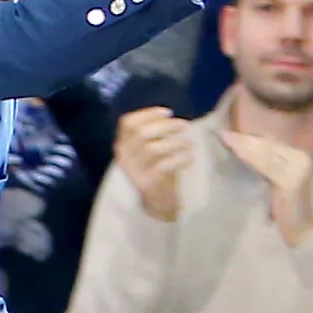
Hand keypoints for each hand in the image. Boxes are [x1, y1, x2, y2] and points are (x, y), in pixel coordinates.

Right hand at [113, 106, 194, 220]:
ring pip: (153, 149)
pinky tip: (190, 157)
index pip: (127, 123)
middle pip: (141, 133)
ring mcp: (134, 171)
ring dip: (176, 143)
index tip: (168, 112)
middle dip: (166, 125)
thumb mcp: (150, 148)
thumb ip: (154, 132)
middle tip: (185, 125)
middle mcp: (124, 157)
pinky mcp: (147, 183)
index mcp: (122, 145)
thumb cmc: (156, 168)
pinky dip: (180, 159)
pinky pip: (164, 166)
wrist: (157, 201)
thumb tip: (168, 116)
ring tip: (190, 144)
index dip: (148, 114)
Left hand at [209, 120, 312, 241]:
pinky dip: (249, 159)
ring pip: (265, 154)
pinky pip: (265, 167)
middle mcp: (301, 159)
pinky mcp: (290, 181)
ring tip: (225, 140)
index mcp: (300, 157)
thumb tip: (251, 149)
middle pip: (267, 146)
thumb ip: (270, 166)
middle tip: (223, 133)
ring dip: (244, 146)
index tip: (230, 133)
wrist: (304, 232)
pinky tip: (236, 153)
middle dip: (244, 139)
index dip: (251, 138)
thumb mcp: (279, 183)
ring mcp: (297, 169)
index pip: (272, 144)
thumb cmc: (288, 211)